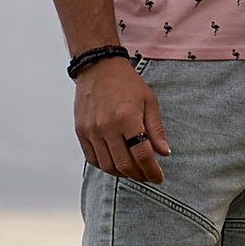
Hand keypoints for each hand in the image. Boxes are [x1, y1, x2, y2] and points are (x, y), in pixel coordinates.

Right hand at [75, 55, 170, 185]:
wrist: (98, 67)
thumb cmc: (127, 83)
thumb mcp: (149, 101)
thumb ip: (156, 129)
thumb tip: (163, 153)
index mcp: (127, 117)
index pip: (141, 154)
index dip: (152, 170)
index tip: (158, 177)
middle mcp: (107, 126)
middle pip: (124, 164)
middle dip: (139, 175)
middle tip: (148, 176)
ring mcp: (91, 130)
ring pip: (107, 166)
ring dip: (123, 173)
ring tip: (134, 170)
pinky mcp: (81, 132)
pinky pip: (93, 159)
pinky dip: (106, 166)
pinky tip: (117, 163)